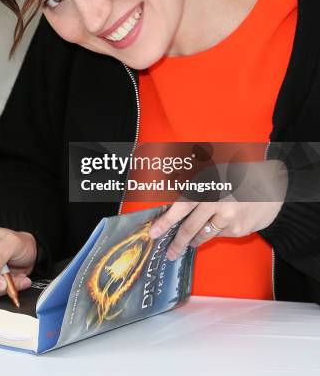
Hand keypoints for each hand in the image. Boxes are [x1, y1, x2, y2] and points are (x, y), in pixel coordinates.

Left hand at [149, 160, 286, 260]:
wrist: (272, 185)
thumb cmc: (238, 176)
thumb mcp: (214, 174)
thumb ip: (194, 187)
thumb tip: (172, 206)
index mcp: (207, 186)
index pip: (180, 207)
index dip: (165, 222)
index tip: (153, 233)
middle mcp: (217, 202)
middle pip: (190, 227)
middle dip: (177, 243)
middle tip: (170, 252)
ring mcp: (229, 218)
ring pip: (204, 234)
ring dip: (194, 240)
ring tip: (190, 242)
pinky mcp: (239, 229)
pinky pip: (221, 235)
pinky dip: (217, 231)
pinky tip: (223, 223)